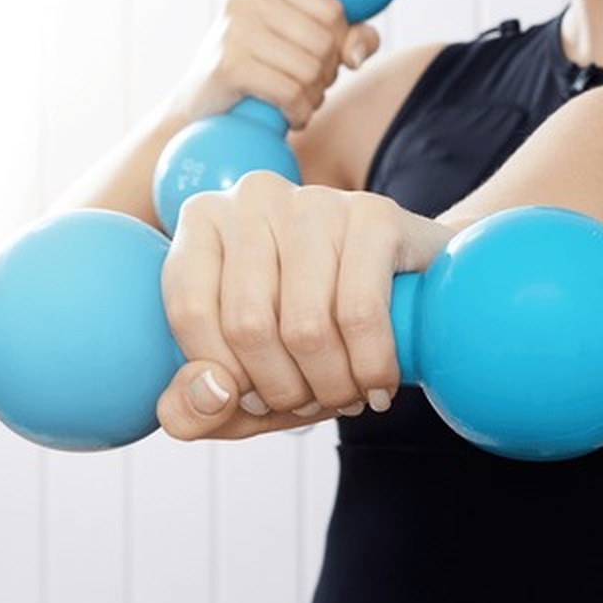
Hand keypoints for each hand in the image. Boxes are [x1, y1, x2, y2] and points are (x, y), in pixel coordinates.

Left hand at [155, 171, 454, 440]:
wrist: (411, 285)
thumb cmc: (312, 330)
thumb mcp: (243, 379)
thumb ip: (194, 407)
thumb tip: (210, 395)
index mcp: (203, 220)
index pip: (191, 310)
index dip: (224, 377)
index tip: (255, 402)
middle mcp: (254, 196)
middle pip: (249, 324)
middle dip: (283, 391)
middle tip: (310, 405)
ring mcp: (317, 200)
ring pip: (305, 326)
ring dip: (330, 387)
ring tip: (346, 397)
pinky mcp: (375, 215)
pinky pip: (360, 313)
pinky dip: (370, 368)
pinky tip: (378, 386)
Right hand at [167, 0, 380, 129]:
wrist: (204, 106)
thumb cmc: (264, 68)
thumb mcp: (308, 42)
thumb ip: (350, 37)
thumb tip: (356, 55)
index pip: (332, 9)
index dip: (338, 42)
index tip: (317, 57)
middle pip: (324, 41)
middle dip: (326, 74)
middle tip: (306, 85)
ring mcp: (234, 29)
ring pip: (310, 69)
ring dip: (313, 97)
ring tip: (296, 100)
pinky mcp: (229, 66)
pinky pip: (291, 93)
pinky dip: (298, 113)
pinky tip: (288, 115)